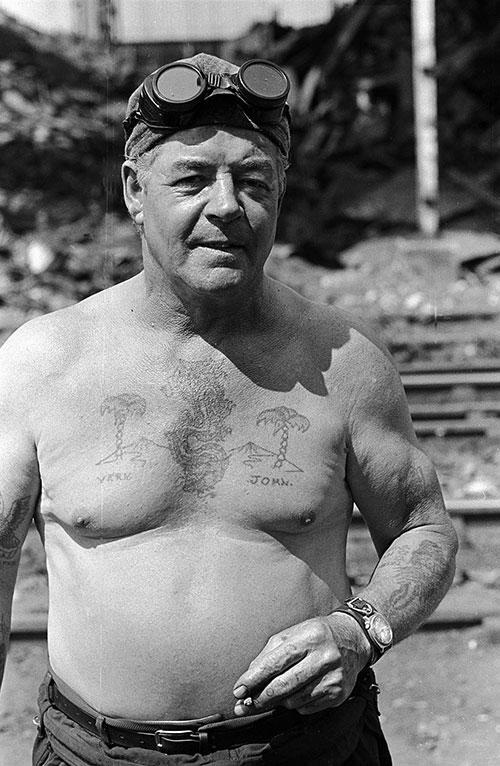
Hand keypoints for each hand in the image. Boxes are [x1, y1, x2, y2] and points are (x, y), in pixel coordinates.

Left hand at [233, 613, 371, 715]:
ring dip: (277, 702)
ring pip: (294, 700)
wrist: (354, 639)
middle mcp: (324, 657)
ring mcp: (333, 677)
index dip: (254, 678)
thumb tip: (249, 678)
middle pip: (284, 685)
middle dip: (260, 698)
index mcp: (309, 637)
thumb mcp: (293, 633)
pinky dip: (295, 704)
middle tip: (243, 706)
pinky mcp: (339, 694)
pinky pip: (307, 707)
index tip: (238, 690)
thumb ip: (269, 654)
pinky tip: (295, 694)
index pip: (276, 661)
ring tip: (269, 698)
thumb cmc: (317, 635)